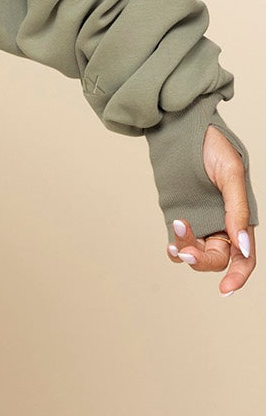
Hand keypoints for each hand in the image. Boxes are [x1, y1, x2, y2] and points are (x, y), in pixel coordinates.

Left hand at [167, 122, 255, 292]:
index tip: (225, 290)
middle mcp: (222, 224)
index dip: (238, 276)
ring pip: (197, 253)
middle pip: (218, 259)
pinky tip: (171, 242)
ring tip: (177, 235)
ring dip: (187, 252)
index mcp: (241, 216)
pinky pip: (179, 242)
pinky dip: (175, 247)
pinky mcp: (179, 214)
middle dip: (203, 261)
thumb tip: (242, 245)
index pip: (244, 256)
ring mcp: (200, 221)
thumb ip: (238, 210)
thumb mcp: (231, 173)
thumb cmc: (213, 144)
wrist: (182, 126)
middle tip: (186, 251)